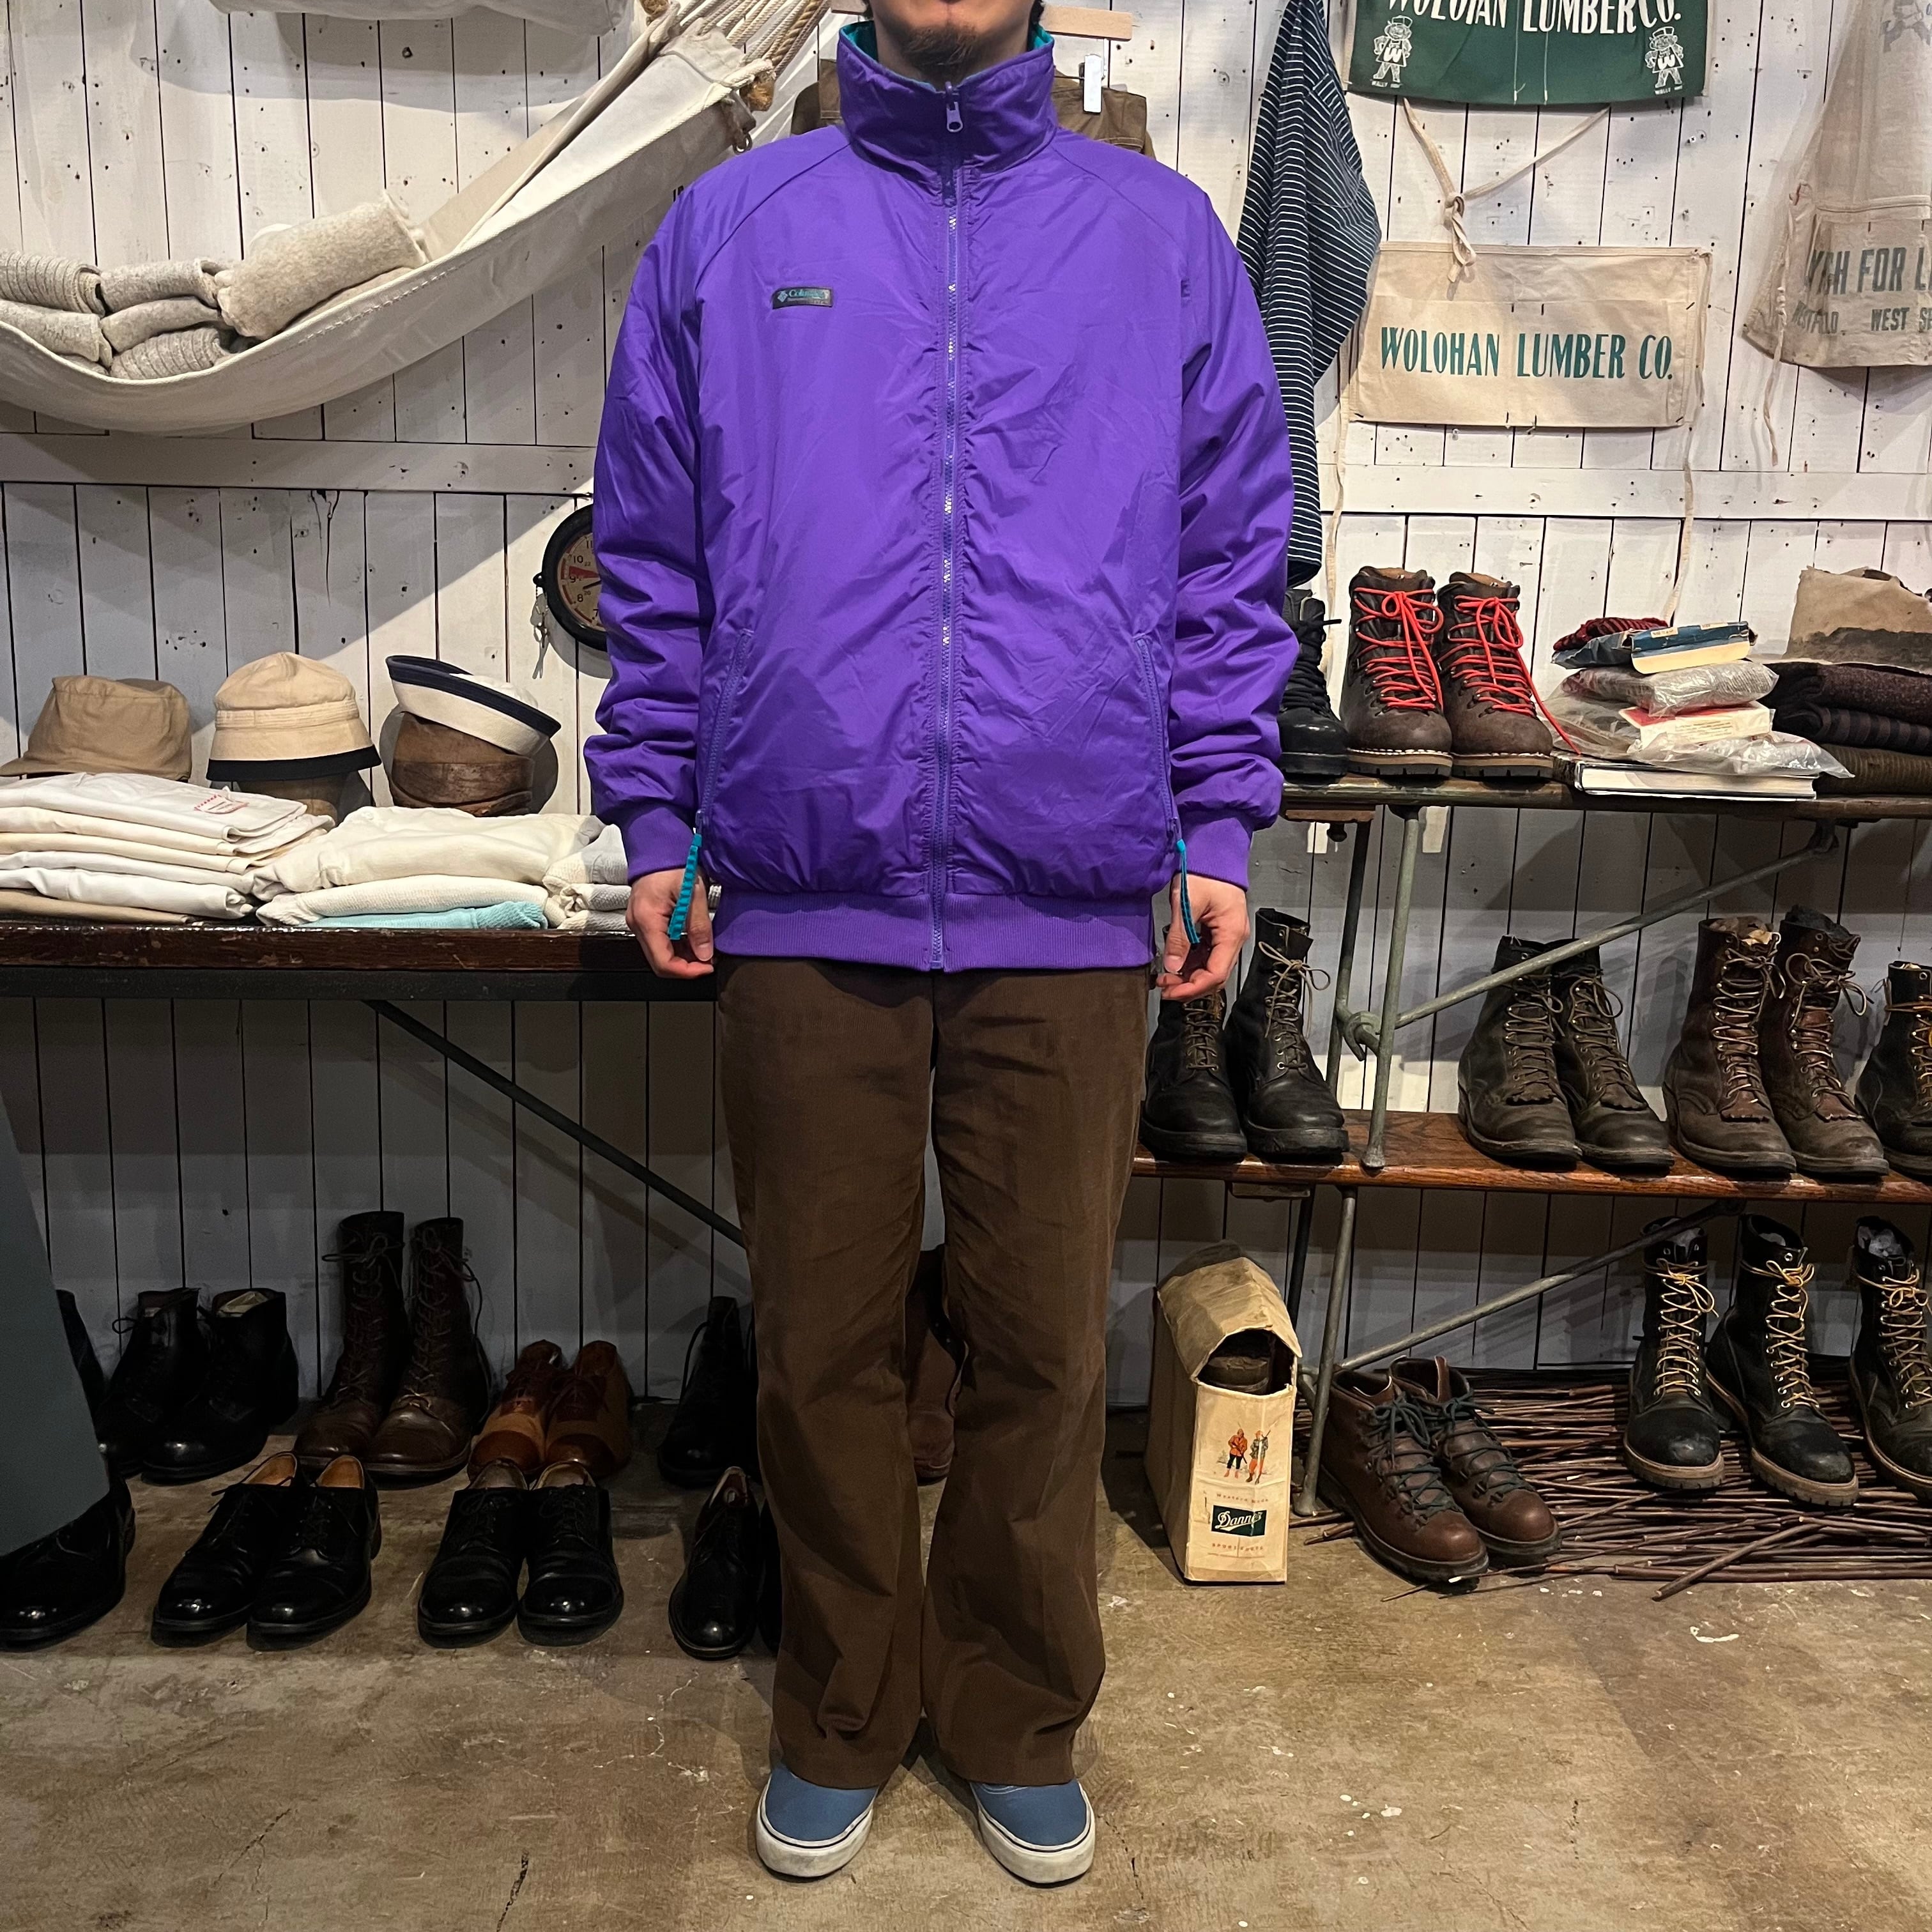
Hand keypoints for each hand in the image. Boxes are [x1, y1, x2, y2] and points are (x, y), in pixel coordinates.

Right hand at [628, 867, 714, 977]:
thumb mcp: (693, 893)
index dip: (688, 971)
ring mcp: (638, 922)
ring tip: (706, 949)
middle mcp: (637, 925)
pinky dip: (677, 946)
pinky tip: (693, 939)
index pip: (664, 963)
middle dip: (687, 966)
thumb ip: (699, 926)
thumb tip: (706, 955)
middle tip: (710, 960)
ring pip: (659, 953)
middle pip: (660, 962)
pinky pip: (659, 941)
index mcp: (647, 920)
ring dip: (683, 957)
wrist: (658, 843)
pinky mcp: (644, 918)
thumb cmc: (673, 861)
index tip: (709, 967)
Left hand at [1158, 873, 1248, 999]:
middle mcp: (1234, 938)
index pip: (1216, 974)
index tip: (1172, 992)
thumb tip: (1172, 967)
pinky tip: (1175, 963)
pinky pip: (1207, 955)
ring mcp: (1227, 935)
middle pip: (1215, 975)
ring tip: (1166, 977)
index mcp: (1232, 933)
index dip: (1193, 988)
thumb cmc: (1205, 872)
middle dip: (1190, 986)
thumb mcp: (1187, 904)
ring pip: (1210, 967)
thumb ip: (1179, 938)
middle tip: (1165, 986)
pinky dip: (1191, 964)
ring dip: (1189, 976)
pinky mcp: (1218, 932)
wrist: (1214, 853)